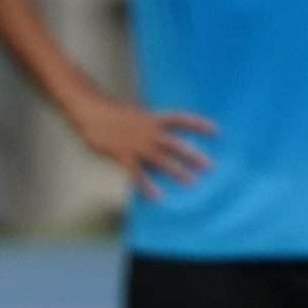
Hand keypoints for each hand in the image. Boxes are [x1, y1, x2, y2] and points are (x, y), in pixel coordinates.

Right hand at [69, 91, 214, 200]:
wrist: (90, 110)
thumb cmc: (110, 112)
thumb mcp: (134, 113)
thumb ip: (148, 123)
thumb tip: (159, 131)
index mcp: (153, 118)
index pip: (182, 119)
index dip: (199, 125)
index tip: (217, 131)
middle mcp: (149, 131)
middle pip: (176, 144)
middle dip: (194, 155)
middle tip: (210, 166)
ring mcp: (137, 144)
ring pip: (162, 160)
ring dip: (178, 171)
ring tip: (192, 182)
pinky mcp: (123, 155)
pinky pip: (138, 174)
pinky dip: (147, 186)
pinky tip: (157, 197)